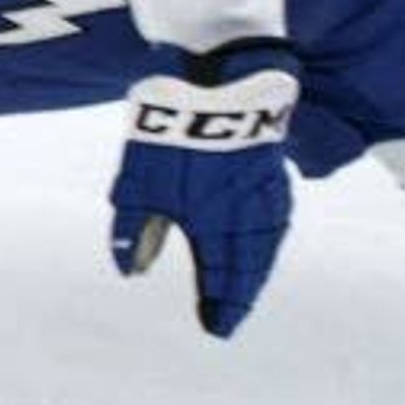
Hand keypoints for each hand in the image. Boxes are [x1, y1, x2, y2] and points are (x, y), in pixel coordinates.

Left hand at [108, 40, 299, 337]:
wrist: (217, 75)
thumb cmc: (171, 130)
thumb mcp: (139, 181)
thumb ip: (136, 227)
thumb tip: (130, 270)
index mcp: (217, 224)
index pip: (221, 277)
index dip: (218, 304)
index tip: (215, 329)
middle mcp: (249, 214)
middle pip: (248, 265)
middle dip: (237, 294)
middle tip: (228, 317)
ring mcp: (264, 189)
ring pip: (265, 242)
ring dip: (254, 268)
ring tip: (244, 286)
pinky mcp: (269, 165)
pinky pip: (274, 215)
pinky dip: (267, 237)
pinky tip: (263, 238)